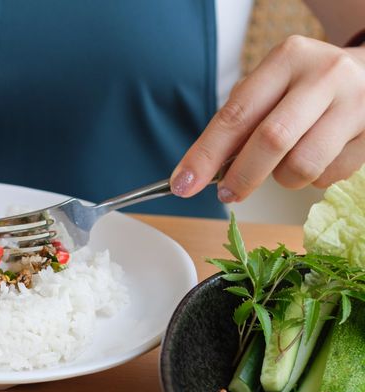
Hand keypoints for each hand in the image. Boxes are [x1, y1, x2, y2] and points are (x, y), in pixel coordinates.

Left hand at [171, 35, 364, 202]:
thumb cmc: (302, 90)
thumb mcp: (267, 91)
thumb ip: (235, 126)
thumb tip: (197, 174)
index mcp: (287, 59)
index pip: (236, 114)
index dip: (205, 155)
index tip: (182, 184)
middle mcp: (324, 75)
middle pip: (271, 140)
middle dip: (241, 176)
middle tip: (226, 193)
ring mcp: (355, 103)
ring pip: (302, 166)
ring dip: (282, 179)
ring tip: (284, 164)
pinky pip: (328, 176)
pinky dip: (312, 179)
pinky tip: (319, 155)